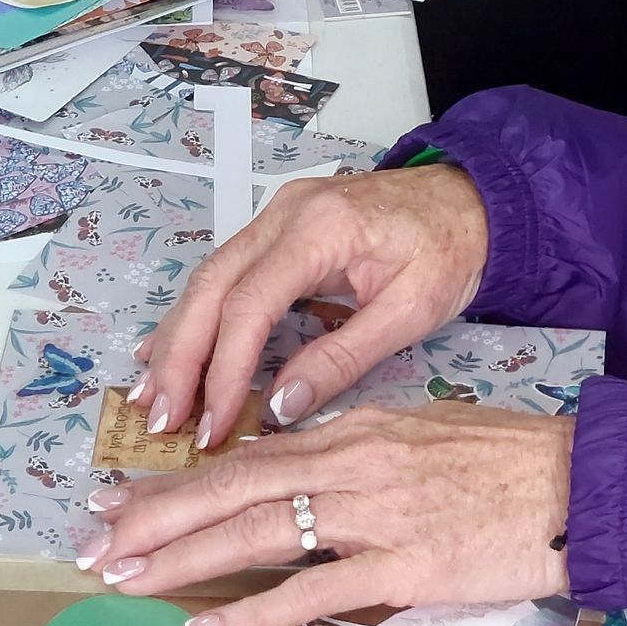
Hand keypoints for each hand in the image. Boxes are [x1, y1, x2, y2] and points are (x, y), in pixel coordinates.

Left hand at [77, 403, 572, 625]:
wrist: (576, 481)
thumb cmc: (507, 462)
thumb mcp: (420, 439)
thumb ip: (359, 458)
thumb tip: (306, 481)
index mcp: (357, 428)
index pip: (250, 454)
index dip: (181, 480)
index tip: (123, 499)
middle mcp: (354, 460)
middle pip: (236, 485)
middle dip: (158, 515)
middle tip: (94, 542)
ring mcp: (377, 510)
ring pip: (260, 527)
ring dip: (185, 555)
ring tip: (127, 576)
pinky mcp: (405, 560)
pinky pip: (317, 586)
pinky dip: (258, 605)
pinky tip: (209, 624)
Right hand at [133, 161, 489, 441]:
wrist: (473, 199)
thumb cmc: (451, 251)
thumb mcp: (411, 311)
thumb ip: (344, 357)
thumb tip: (280, 408)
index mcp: (320, 227)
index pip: (250, 303)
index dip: (224, 370)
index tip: (211, 427)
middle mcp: (285, 212)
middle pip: (212, 286)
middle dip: (181, 358)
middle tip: (160, 422)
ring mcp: (277, 214)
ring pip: (209, 278)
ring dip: (178, 339)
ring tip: (153, 400)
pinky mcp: (279, 227)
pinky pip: (226, 272)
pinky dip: (198, 316)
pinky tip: (169, 352)